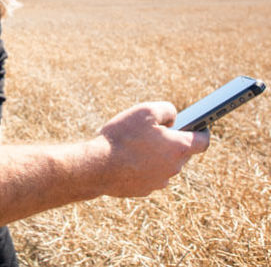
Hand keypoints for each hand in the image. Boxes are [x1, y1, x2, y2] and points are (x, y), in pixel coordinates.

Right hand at [95, 102, 209, 197]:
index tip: (198, 124)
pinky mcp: (143, 190)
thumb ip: (167, 110)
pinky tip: (126, 158)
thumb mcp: (146, 110)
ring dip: (155, 155)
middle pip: (181, 153)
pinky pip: (147, 175)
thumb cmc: (123, 136)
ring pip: (163, 165)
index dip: (202, 130)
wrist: (98, 166)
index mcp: (179, 148)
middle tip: (155, 131)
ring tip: (135, 144)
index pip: (203, 141)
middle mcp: (174, 168)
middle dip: (172, 142)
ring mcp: (159, 182)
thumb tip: (173, 119)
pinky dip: (141, 167)